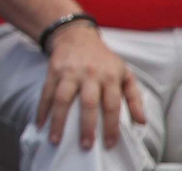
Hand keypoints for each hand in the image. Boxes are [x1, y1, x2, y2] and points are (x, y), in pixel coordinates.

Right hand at [36, 22, 147, 149]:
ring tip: (56, 140)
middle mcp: (90, 74)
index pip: (113, 105)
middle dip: (86, 126)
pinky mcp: (53, 70)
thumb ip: (135, 98)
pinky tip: (40, 123)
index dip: (111, 126)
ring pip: (63, 99)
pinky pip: (46, 92)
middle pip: (88, 103)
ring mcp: (69, 72)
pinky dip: (42, 109)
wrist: (76, 35)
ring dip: (58, 121)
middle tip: (85, 146)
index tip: (108, 144)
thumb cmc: (103, 60)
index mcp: (110, 77)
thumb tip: (141, 122)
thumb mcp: (125, 73)